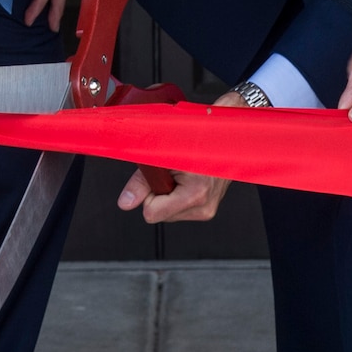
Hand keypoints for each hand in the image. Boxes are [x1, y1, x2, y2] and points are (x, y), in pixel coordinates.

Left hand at [118, 90, 237, 221]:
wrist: (226, 137)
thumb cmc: (199, 138)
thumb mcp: (164, 154)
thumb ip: (141, 182)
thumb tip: (126, 203)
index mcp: (195, 194)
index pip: (152, 214)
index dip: (148, 194)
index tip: (157, 177)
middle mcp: (204, 207)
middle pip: (160, 215)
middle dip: (159, 193)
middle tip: (171, 172)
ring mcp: (208, 209)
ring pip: (169, 213)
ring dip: (169, 194)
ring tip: (181, 174)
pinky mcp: (209, 209)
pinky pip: (181, 209)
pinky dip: (178, 195)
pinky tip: (188, 180)